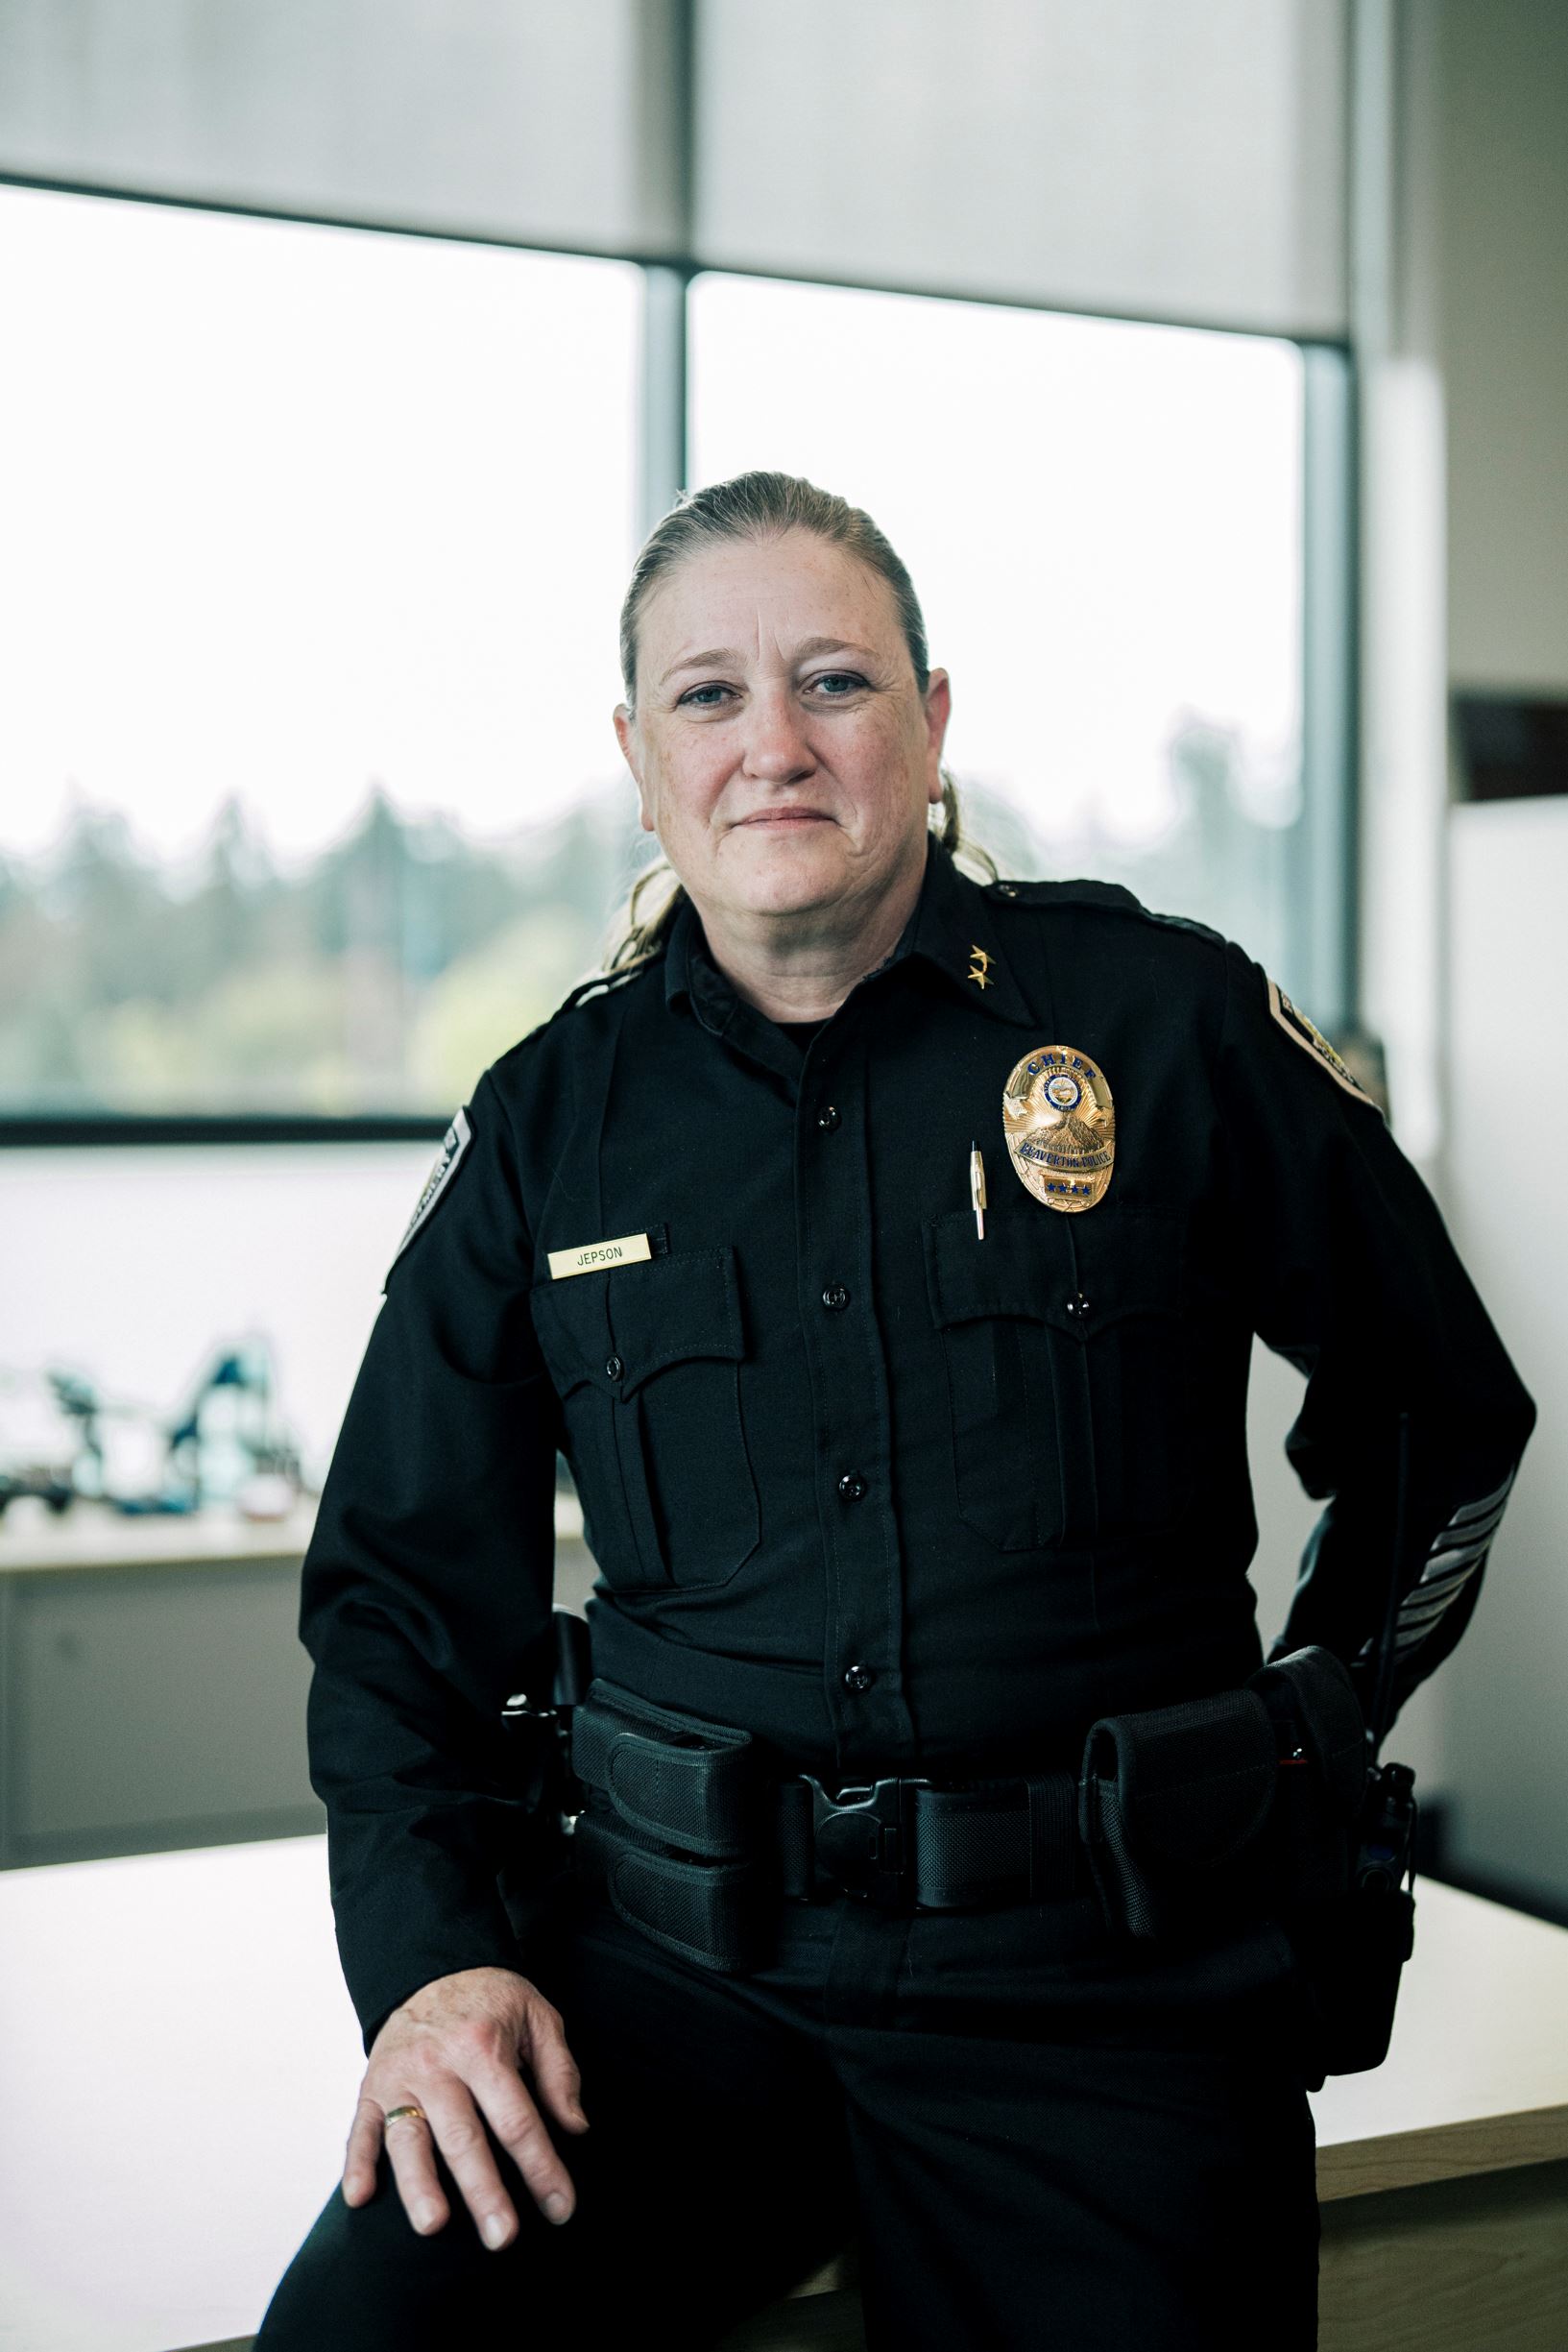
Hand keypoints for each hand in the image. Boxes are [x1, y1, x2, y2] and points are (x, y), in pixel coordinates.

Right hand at [342, 1964, 589, 2247]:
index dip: (541, 2167)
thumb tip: (576, 2128)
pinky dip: (356, 2163)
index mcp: (483, 2046)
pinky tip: (359, 2197)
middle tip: (503, 2238)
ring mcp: (399, 2077)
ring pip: (407, 2138)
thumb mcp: (538, 2017)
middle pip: (463, 2137)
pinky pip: (359, 2128)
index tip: (561, 2208)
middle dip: (484, 2191)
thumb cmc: (492, 2001)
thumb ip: (559, 2072)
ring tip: (433, 2225)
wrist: (431, 1966)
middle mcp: (437, 2063)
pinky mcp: (370, 2086)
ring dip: (419, 2185)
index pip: (517, 2119)